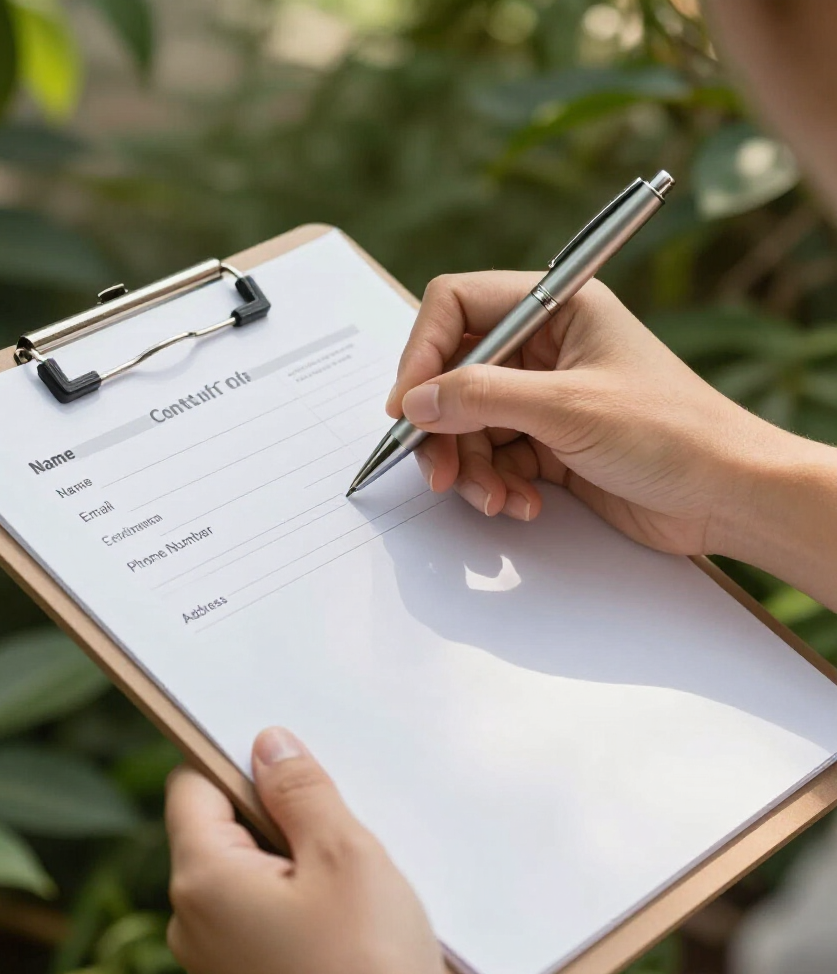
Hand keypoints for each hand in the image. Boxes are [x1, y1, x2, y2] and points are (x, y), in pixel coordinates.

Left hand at [165, 728, 451, 973]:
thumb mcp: (344, 857)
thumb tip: (267, 743)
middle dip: (275, 810)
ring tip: (346, 875)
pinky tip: (342, 912)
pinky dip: (294, 893)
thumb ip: (301, 790)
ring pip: (245, 865)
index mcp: (202, 879)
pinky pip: (257, 907)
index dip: (235, 757)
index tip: (285, 754)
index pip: (192, 784)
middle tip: (336, 821)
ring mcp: (215, 954)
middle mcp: (191, 917)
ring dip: (292, 853)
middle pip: (219, 823)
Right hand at [387, 271, 788, 556]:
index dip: (423, 353)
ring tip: (494, 499)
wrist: (729, 496)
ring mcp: (544, 397)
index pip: (457, 307)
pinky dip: (497, 485)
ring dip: (472, 467)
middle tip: (439, 472)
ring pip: (469, 424)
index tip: (406, 407)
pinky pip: (494, 459)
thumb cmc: (671, 432)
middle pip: (455, 375)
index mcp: (555, 307)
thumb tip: (414, 403)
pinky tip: (523, 504)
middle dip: (444, 427)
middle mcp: (545, 347)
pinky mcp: (549, 443)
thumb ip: (481, 398)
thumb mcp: (568, 408)